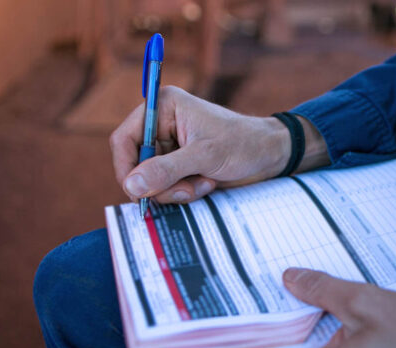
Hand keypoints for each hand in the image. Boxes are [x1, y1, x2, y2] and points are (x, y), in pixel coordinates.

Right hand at [110, 86, 297, 202]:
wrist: (271, 156)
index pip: (124, 138)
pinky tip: (206, 184)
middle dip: (160, 183)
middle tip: (186, 189)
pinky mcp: (179, 165)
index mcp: (163, 107)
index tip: (137, 191)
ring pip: (151, 181)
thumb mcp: (205, 156)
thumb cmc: (243, 144)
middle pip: (136, 164)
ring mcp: (170, 147)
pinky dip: (184, 192)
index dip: (126, 167)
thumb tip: (131, 185)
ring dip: (176, 190)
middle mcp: (162, 125)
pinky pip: (166, 187)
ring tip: (204, 183)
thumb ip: (166, 170)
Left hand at [276, 268, 395, 347]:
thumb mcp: (367, 303)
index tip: (282, 289)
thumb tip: (290, 280)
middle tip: (316, 290)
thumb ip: (322, 290)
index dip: (281, 312)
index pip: (277, 344)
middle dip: (307, 321)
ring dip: (326, 335)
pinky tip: (360, 331)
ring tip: (346, 310)